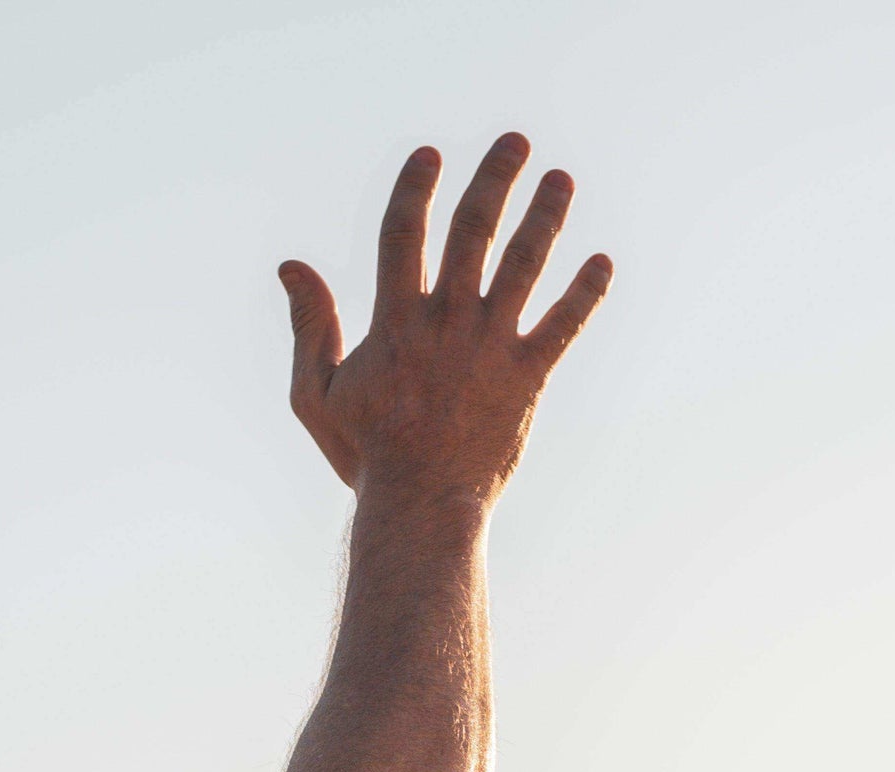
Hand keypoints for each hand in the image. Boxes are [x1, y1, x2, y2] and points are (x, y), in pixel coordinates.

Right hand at [280, 135, 610, 501]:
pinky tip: (602, 263)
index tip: (430, 157)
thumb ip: (309, 326)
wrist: (419, 507)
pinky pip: (564, 325)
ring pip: (526, 264)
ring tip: (561, 181)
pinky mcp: (527, 377)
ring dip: (546, 215)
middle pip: (475, 230)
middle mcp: (448, 322)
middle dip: (495, 179)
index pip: (405, 234)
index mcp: (396, 322)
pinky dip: (585, 292)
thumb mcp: (317, 394)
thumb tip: (291, 266)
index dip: (416, 189)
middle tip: (516, 143)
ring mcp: (491, 347)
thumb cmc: (365, 455)